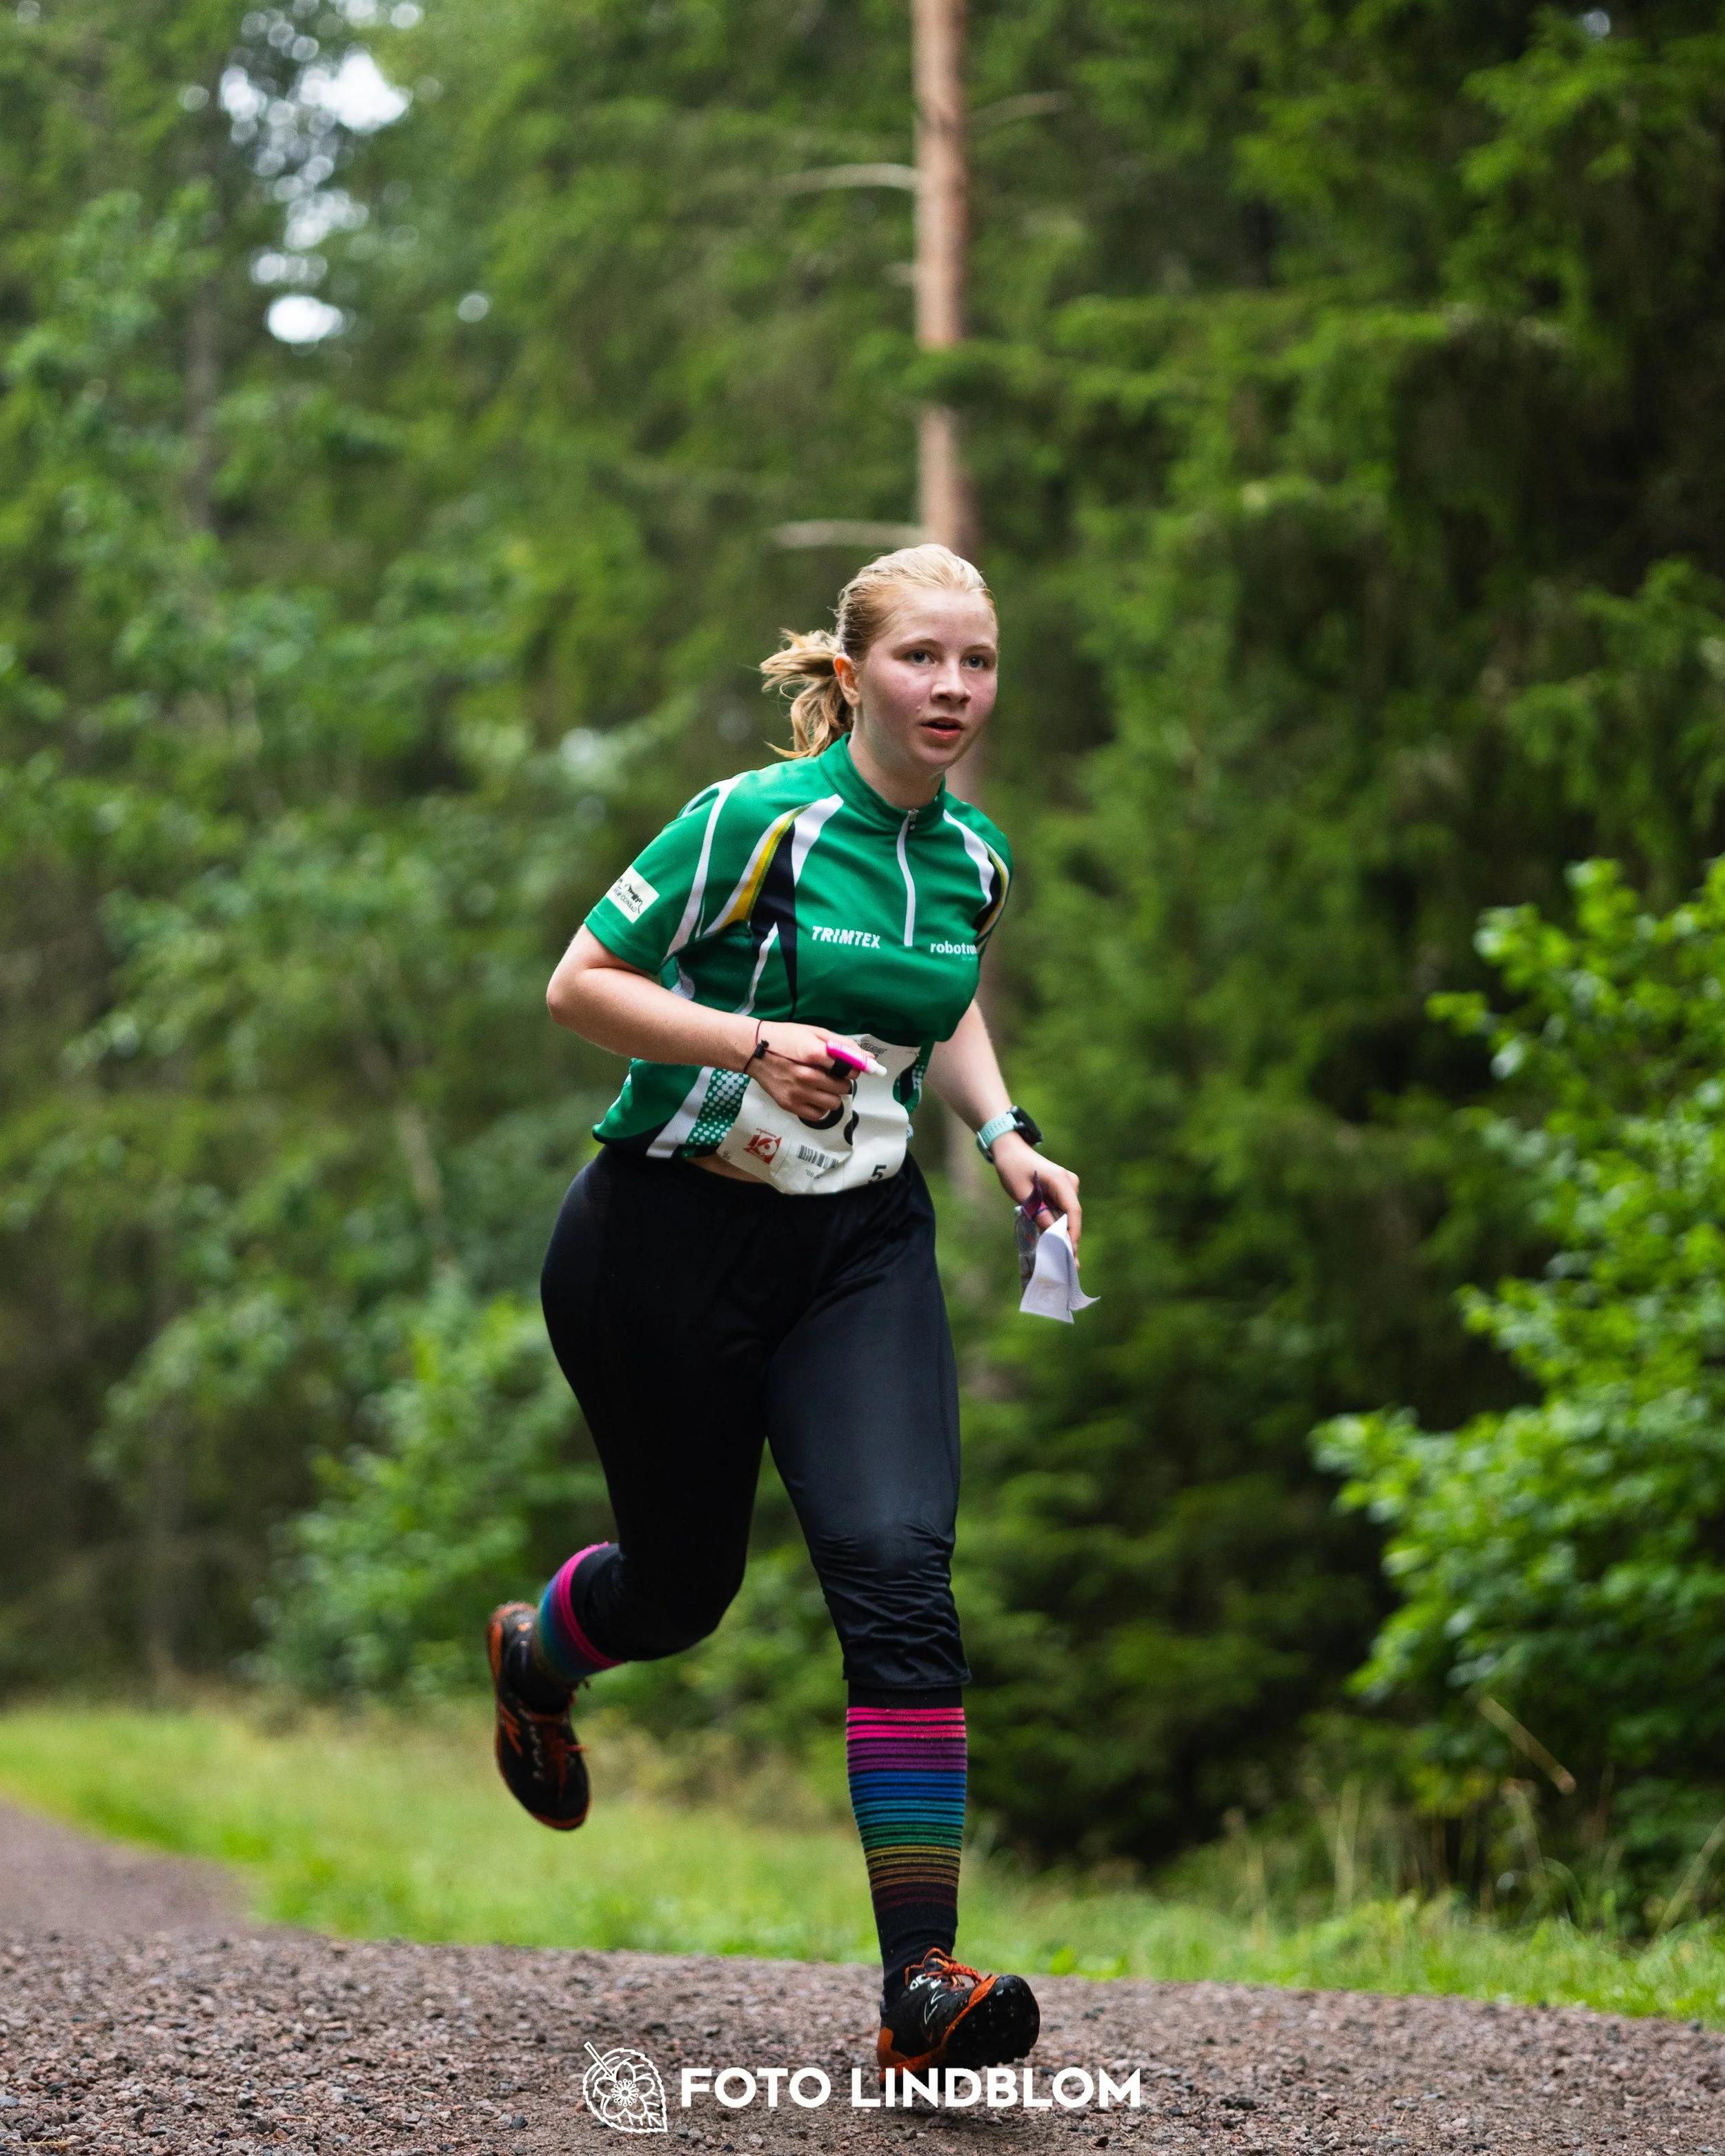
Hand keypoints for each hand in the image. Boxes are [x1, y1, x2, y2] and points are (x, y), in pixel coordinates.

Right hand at [747, 1022, 873, 1121]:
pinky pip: (818, 1115)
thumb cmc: (785, 1038)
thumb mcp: (815, 1033)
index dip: (853, 1068)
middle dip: (842, 1081)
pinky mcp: (789, 1104)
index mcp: (814, 1054)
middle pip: (844, 1087)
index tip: (847, 1066)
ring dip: (832, 1095)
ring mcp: (797, 1092)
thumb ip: (843, 1045)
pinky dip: (820, 1107)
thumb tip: (869, 1058)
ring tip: (822, 1086)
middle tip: (831, 1075)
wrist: (753, 1050)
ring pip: (834, 1103)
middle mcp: (807, 1075)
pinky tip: (813, 1095)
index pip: (850, 1069)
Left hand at [988, 1131, 1081, 1250]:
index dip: (1073, 1234)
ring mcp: (1068, 1185)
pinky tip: (1055, 1241)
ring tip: (1062, 1258)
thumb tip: (1053, 1237)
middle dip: (1070, 1239)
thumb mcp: (1023, 1195)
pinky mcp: (1063, 1189)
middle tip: (1070, 1265)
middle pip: (1073, 1216)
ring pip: (1069, 1215)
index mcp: (1061, 1181)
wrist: (1010, 1150)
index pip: (1073, 1212)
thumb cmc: (1013, 1169)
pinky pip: (1063, 1210)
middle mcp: (1070, 1182)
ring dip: (1064, 1233)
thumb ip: (1040, 1214)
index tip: (1071, 1253)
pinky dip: (1059, 1224)